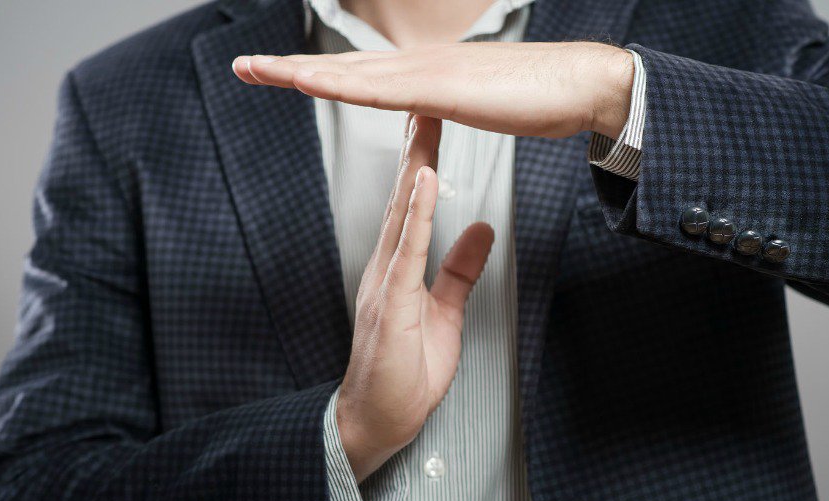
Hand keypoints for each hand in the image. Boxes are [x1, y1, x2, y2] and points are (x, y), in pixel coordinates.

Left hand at [232, 42, 633, 138]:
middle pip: (343, 68)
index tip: (280, 75)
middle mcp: (420, 65)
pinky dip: (338, 85)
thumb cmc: (540, 97)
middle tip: (244, 66)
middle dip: (290, 68)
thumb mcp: (482, 102)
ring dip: (299, 71)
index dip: (318, 74)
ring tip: (255, 69)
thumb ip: (454, 104)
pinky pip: (379, 91)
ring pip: (350, 74)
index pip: (362, 76)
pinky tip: (306, 83)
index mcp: (428, 73)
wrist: (584, 83)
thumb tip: (438, 106)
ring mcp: (429, 73)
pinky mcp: (442, 88)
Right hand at [334, 115, 494, 481]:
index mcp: (397, 267)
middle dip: (417, 147)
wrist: (376, 421)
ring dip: (417, 166)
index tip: (434, 122)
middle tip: (426, 99)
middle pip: (406, 198)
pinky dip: (418, 213)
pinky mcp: (391, 303)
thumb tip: (481, 229)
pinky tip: (426, 182)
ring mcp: (384, 283)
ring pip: (402, 214)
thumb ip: (458, 271)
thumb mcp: (443, 313)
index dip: (425, 162)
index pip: (414, 205)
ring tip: (426, 125)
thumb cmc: (405, 372)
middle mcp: (385, 266)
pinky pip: (406, 250)